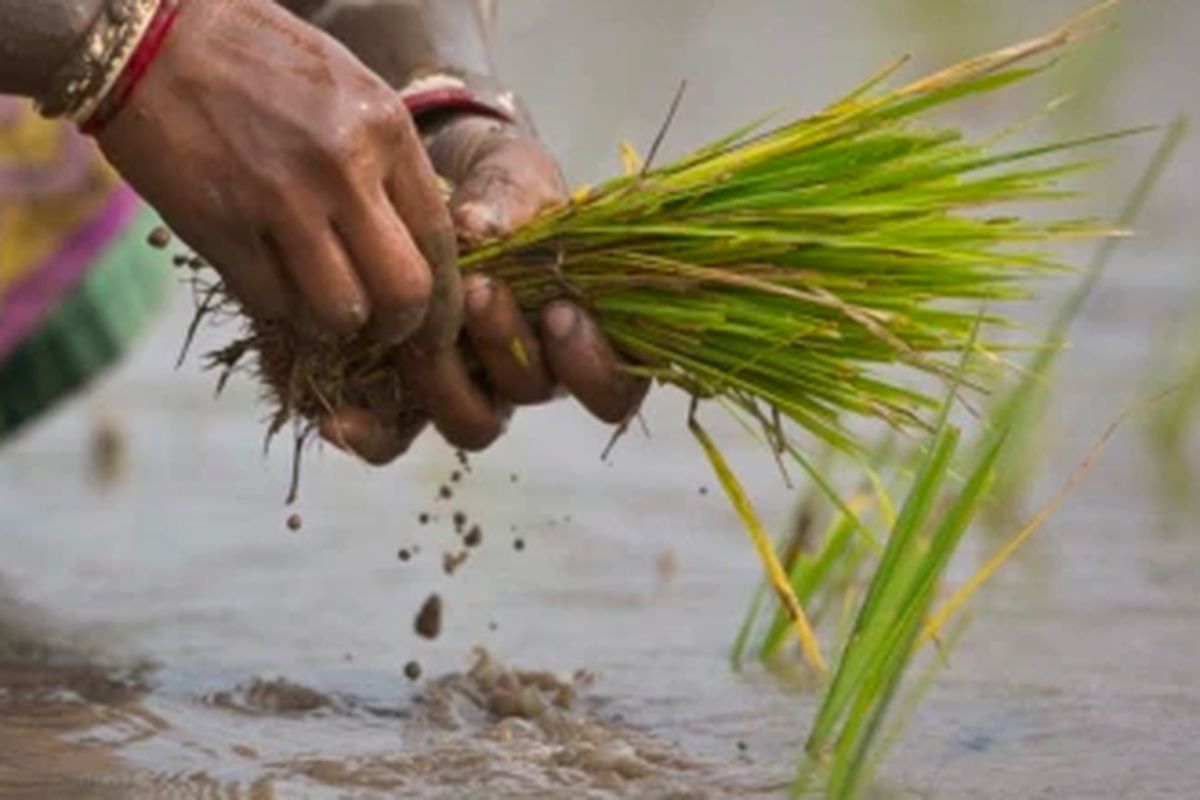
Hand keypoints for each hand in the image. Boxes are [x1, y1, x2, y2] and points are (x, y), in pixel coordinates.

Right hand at [96, 0, 459, 346]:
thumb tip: (418, 237)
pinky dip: (275, 306)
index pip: (440, 237)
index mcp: (384, 129)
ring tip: (318, 303)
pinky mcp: (221, 228)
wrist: (150, 37)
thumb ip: (386, 160)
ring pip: (339, 310)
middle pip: (403, 290)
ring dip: (332, 320)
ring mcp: (281, 202)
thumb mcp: (347, 89)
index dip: (443, 294)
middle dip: (400, 325)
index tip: (433, 321)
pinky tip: (268, 280)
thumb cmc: (255, 58)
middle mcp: (343, 169)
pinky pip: (271, 302)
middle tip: (382, 329)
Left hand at [320, 115, 648, 463]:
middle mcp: (528, 371)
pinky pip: (395, 436)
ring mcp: (469, 387)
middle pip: (529, 396)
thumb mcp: (516, 176)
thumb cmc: (499, 188)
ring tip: (421, 320)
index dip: (596, 369)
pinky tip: (341, 415)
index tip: (563, 314)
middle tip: (480, 290)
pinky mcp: (409, 394)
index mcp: (579, 335)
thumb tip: (479, 230)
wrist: (437, 187)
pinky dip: (370, 431)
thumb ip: (513, 199)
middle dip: (506, 347)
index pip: (614, 388)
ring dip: (447, 380)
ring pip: (469, 421)